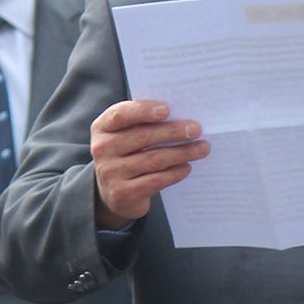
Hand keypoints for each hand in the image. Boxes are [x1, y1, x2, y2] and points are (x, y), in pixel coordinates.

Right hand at [91, 100, 207, 225]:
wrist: (113, 193)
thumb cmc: (127, 154)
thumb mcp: (126, 136)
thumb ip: (144, 124)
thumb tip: (182, 115)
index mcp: (102, 128)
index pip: (120, 114)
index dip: (143, 110)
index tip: (167, 110)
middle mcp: (101, 149)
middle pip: (142, 136)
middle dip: (173, 132)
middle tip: (196, 129)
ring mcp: (110, 173)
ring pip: (153, 159)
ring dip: (181, 152)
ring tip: (201, 148)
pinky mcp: (122, 193)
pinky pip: (154, 180)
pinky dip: (174, 173)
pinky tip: (187, 167)